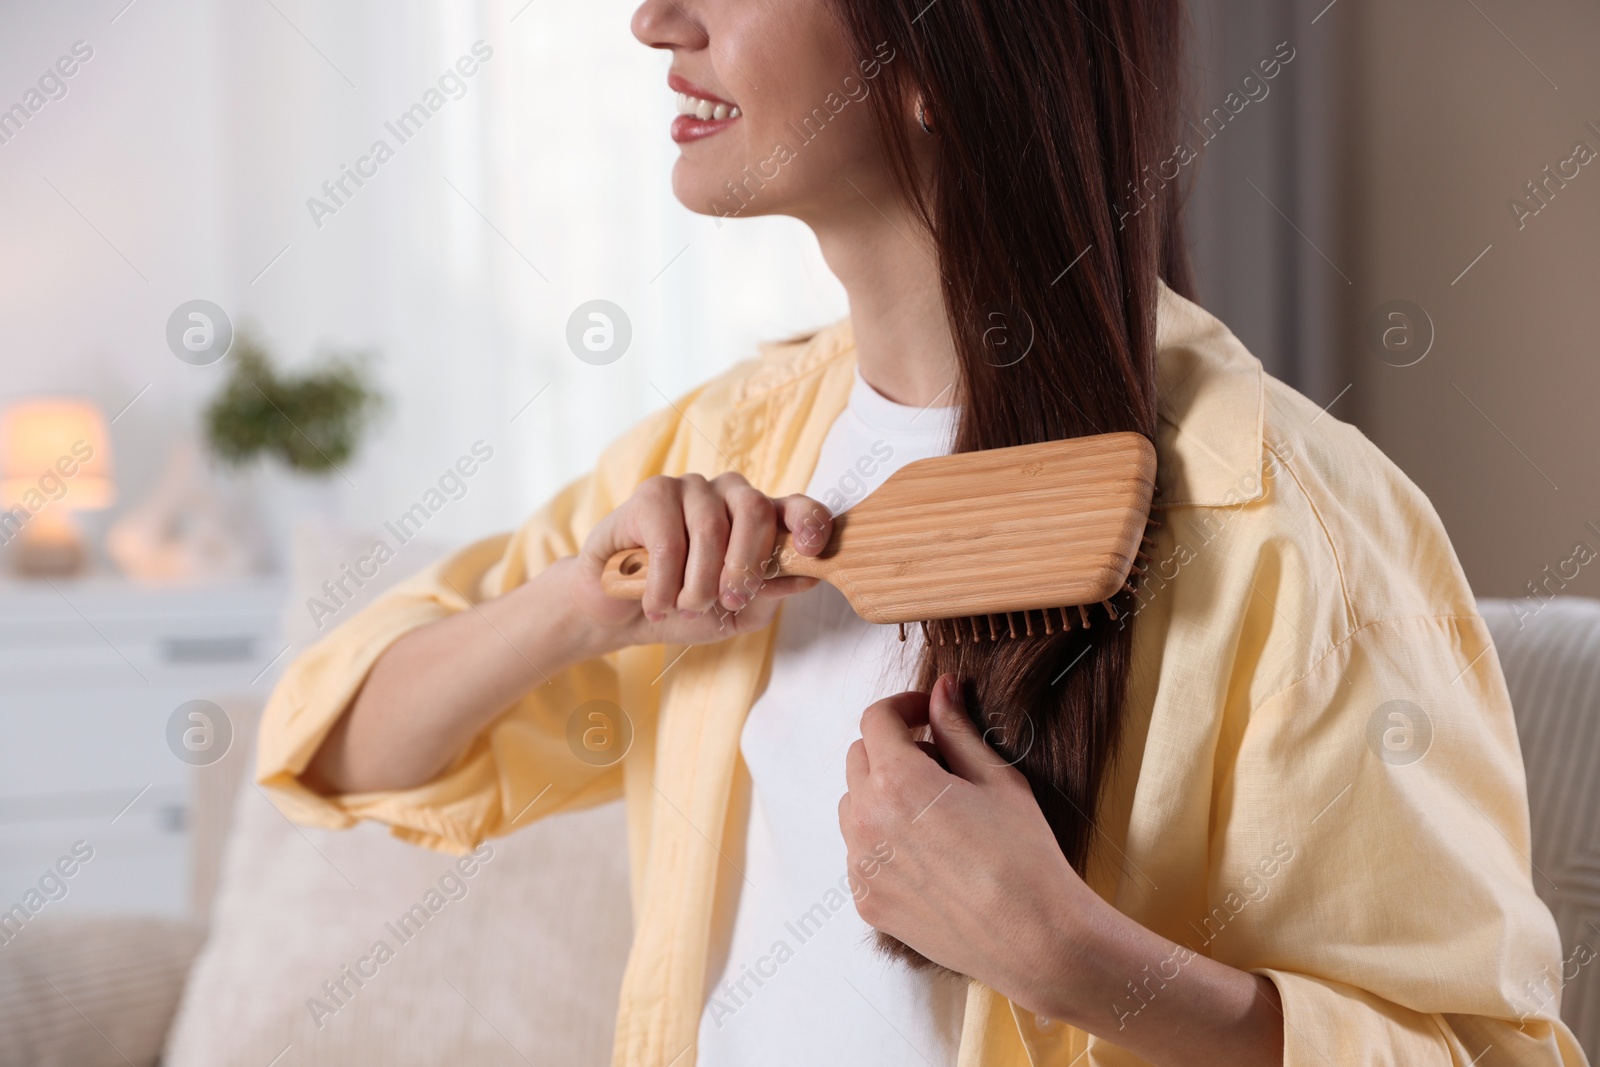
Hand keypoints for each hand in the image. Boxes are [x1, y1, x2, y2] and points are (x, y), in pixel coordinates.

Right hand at [570, 471, 832, 652]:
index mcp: (759, 520)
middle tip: (730, 601)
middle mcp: (730, 495)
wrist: (623, 613)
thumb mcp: (736, 614)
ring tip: (684, 607)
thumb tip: (805, 578)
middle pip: (754, 509)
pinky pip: (668, 539)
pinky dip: (665, 583)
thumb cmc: (685, 608)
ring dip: (699, 582)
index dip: (809, 520)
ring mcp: (691, 489)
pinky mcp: (652, 494)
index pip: (796, 506)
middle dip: (745, 564)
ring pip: (710, 528)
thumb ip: (769, 596)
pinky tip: (657, 603)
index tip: (810, 549)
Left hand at [840, 677, 1286, 1064]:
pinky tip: (927, 853)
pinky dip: (882, 841)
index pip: (875, 720)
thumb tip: (943, 688)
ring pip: (853, 806)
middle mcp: (867, 820)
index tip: (926, 713)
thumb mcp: (997, 779)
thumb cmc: (1025, 856)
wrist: (1034, 939)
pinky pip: (859, 853)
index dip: (903, 706)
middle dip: (892, 749)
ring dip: (880, 794)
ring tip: (931, 811)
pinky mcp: (866, 900)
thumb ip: (958, 729)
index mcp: (898, 781)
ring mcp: (862, 865)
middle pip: (858, 759)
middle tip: (937, 761)